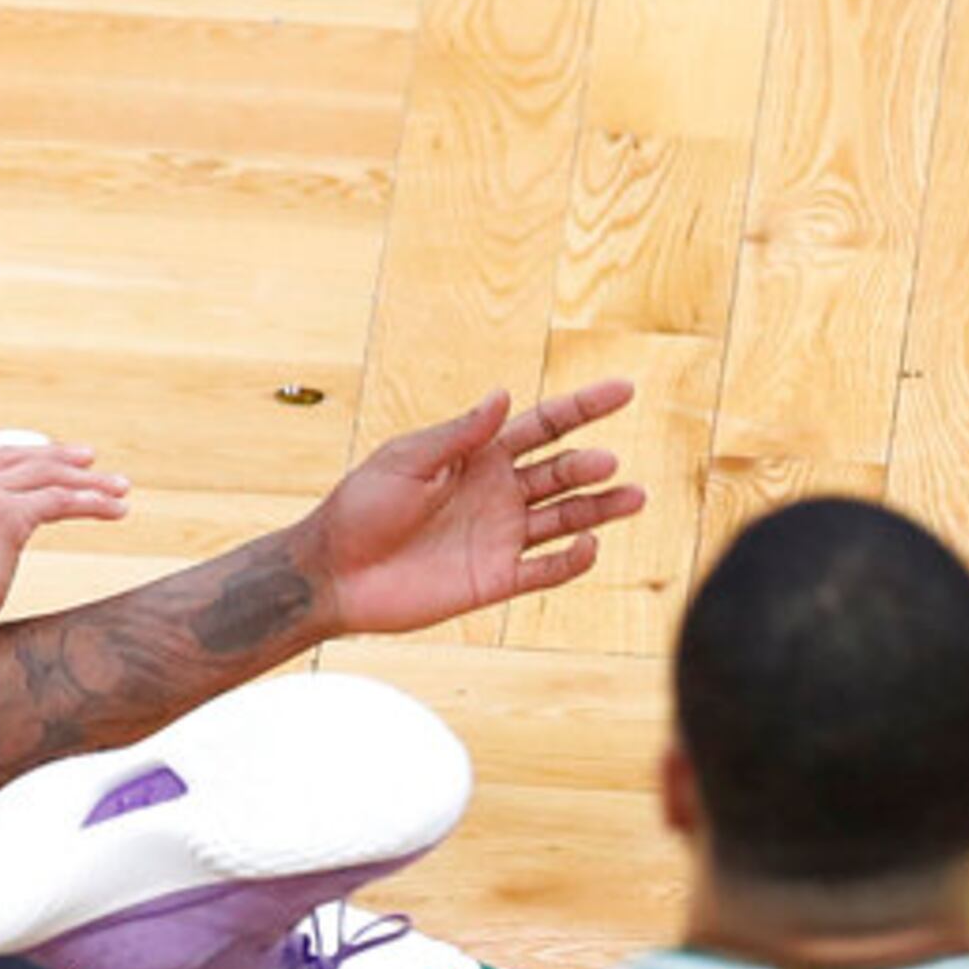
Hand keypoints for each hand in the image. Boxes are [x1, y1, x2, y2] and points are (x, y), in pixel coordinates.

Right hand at [0, 433, 130, 660]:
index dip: (6, 454)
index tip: (31, 456)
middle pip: (13, 456)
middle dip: (54, 456)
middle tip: (84, 459)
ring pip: (44, 474)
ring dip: (86, 478)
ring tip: (117, 485)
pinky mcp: (5, 514)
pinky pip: (61, 500)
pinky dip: (93, 502)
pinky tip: (117, 509)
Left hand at [294, 383, 644, 637]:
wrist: (334, 572)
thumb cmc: (361, 507)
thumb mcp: (407, 461)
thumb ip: (459, 435)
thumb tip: (503, 396)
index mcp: (479, 456)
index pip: (544, 426)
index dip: (584, 407)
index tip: (623, 389)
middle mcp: (498, 493)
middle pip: (561, 472)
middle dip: (588, 465)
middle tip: (604, 463)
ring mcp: (500, 536)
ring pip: (566, 519)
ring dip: (600, 509)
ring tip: (634, 497)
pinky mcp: (494, 579)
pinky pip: (545, 569)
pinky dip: (572, 560)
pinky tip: (589, 546)